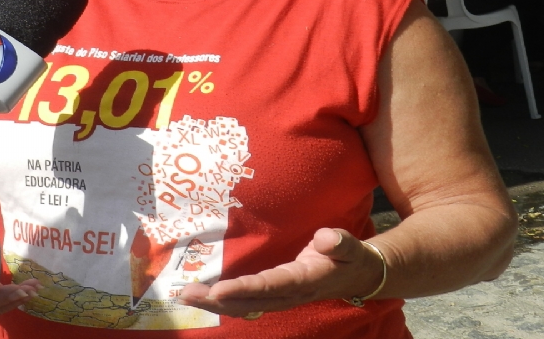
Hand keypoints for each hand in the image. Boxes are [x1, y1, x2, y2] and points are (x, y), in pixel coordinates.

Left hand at [177, 228, 384, 317]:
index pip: (270, 286)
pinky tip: (202, 296)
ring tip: (185, 295)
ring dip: (214, 303)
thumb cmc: (350, 257)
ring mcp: (280, 298)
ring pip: (244, 305)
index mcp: (304, 281)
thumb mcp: (351, 247)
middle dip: (217, 300)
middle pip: (249, 301)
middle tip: (187, 294)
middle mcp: (288, 294)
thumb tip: (325, 238)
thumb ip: (339, 242)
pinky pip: (246, 301)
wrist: (358, 276)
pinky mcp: (274, 295)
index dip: (244, 289)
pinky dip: (223, 301)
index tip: (218, 290)